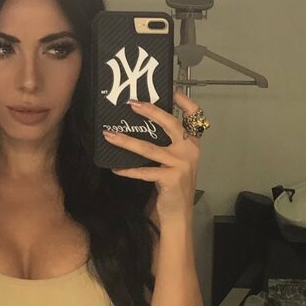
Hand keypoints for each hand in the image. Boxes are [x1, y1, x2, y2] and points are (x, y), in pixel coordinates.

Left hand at [102, 90, 201, 224]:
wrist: (178, 215)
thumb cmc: (173, 187)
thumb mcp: (175, 162)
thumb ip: (167, 145)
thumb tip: (140, 126)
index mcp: (192, 144)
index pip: (195, 116)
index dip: (184, 102)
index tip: (172, 91)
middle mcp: (189, 151)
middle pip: (170, 124)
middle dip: (150, 111)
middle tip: (131, 104)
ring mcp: (181, 165)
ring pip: (149, 148)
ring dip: (126, 141)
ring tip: (109, 135)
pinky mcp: (170, 178)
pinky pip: (144, 171)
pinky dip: (128, 170)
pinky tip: (116, 168)